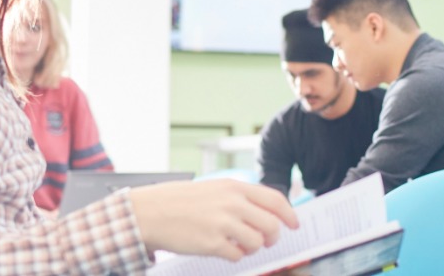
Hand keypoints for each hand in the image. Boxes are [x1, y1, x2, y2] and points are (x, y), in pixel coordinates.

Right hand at [130, 179, 299, 260]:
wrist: (149, 212)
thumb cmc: (178, 201)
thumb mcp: (213, 188)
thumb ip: (239, 197)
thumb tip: (265, 212)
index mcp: (234, 187)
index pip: (275, 200)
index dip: (289, 214)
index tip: (294, 224)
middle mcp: (232, 203)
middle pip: (271, 225)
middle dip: (272, 237)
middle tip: (266, 241)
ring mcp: (223, 223)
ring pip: (257, 243)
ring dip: (253, 248)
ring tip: (239, 245)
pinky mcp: (212, 243)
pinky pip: (238, 256)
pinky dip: (235, 256)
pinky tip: (224, 250)